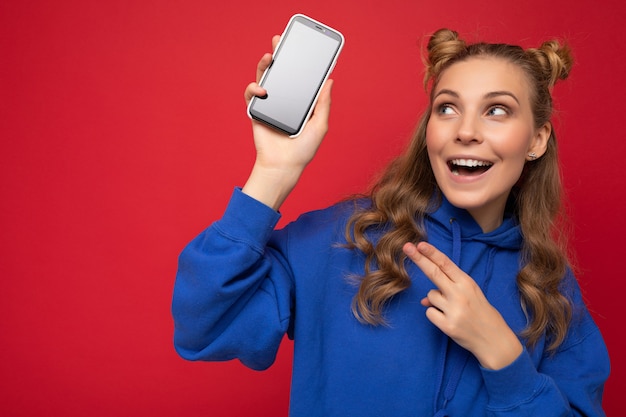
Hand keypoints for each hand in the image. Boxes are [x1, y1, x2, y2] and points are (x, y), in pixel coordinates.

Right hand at [242, 35, 333, 209]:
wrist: (283, 165)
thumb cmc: (303, 149)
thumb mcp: (320, 124)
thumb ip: (323, 103)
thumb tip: (330, 80)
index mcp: (300, 101)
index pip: (299, 76)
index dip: (300, 61)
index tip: (303, 46)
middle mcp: (284, 100)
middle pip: (281, 72)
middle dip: (279, 54)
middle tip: (280, 40)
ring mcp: (269, 104)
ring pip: (264, 78)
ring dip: (264, 64)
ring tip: (270, 56)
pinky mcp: (256, 111)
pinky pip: (251, 94)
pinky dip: (254, 88)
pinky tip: (263, 89)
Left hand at [403, 241, 522, 369]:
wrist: (494, 340)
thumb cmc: (481, 314)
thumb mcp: (471, 295)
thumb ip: (449, 290)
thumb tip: (424, 298)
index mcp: (467, 283)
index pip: (446, 264)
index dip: (432, 253)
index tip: (420, 244)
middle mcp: (460, 294)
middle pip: (434, 273)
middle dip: (418, 259)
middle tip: (406, 247)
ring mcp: (453, 310)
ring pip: (430, 296)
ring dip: (435, 301)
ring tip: (453, 310)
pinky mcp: (447, 325)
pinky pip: (429, 313)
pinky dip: (435, 315)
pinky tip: (449, 320)